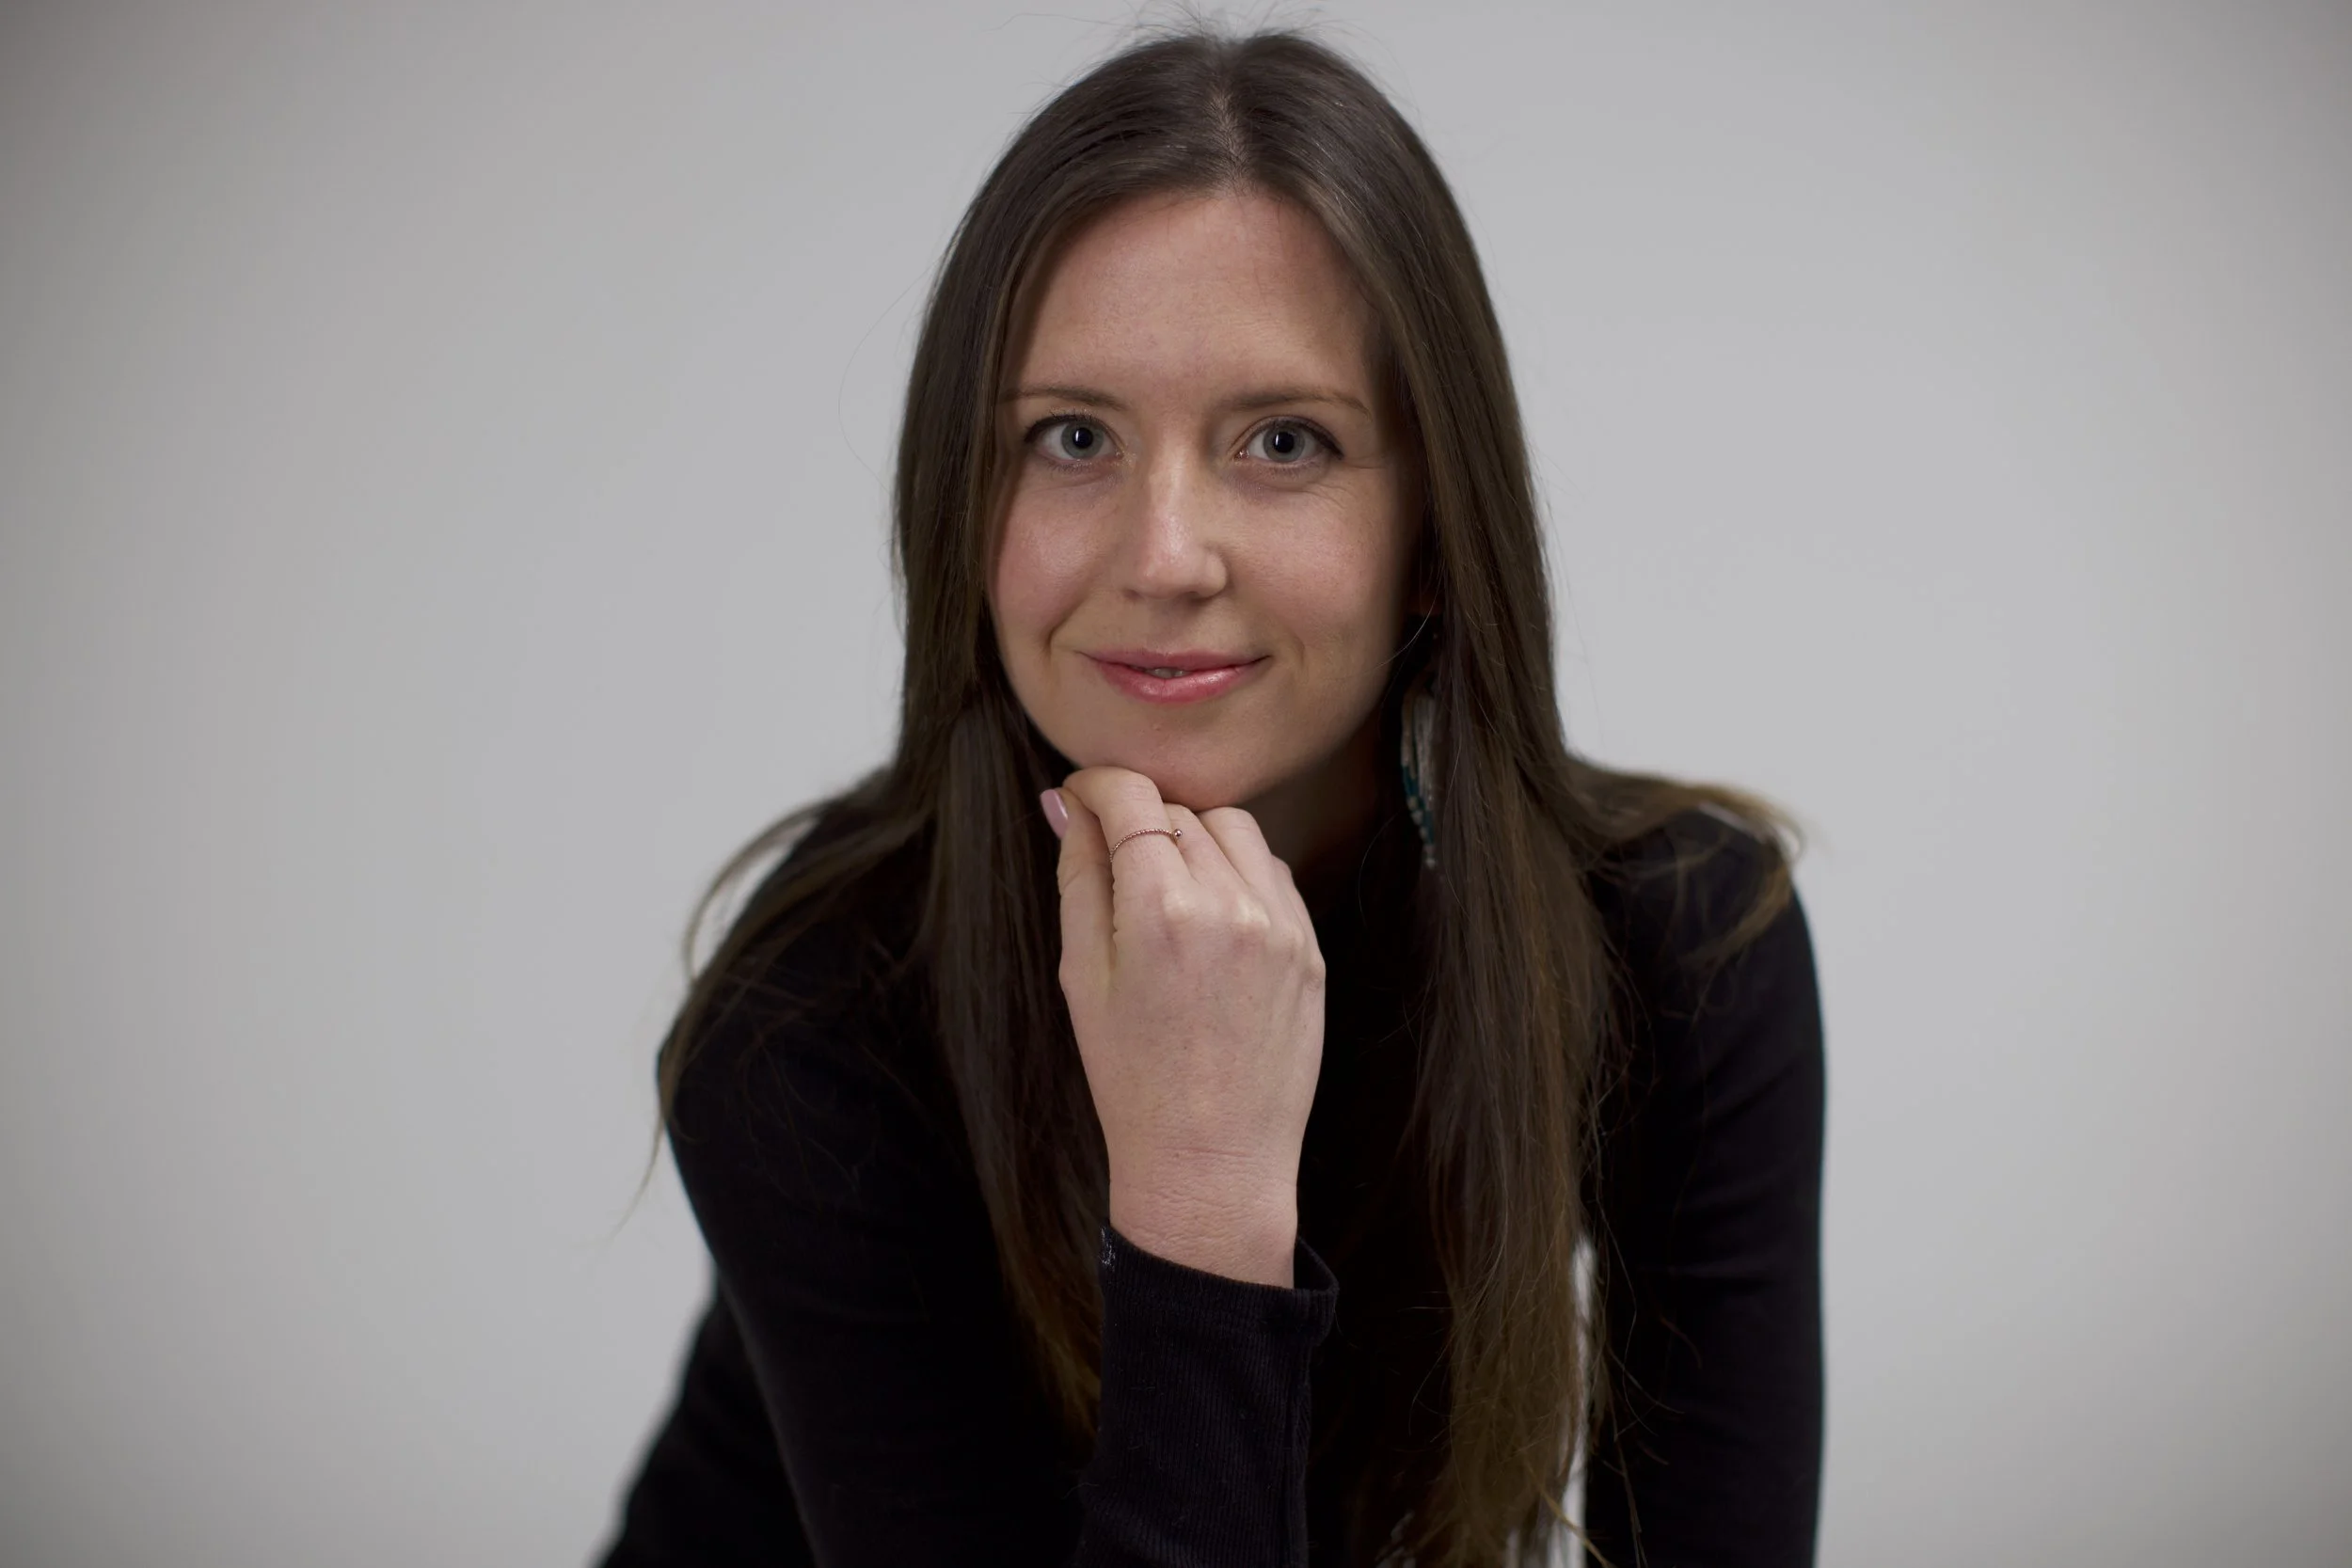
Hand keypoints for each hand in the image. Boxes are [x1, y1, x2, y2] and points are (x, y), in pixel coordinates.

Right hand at [1043, 767, 1326, 1286]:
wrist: (1212, 1161)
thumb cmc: (1133, 1080)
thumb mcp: (1082, 977)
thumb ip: (1079, 877)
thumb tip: (1067, 805)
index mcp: (1162, 912)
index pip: (1132, 797)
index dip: (1098, 784)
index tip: (1080, 795)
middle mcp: (1230, 906)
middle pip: (1180, 811)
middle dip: (1140, 821)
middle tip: (1111, 859)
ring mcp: (1280, 926)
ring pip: (1233, 829)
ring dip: (1194, 839)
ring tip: (1164, 890)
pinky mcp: (1310, 949)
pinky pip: (1271, 873)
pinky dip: (1237, 875)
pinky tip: (1209, 919)